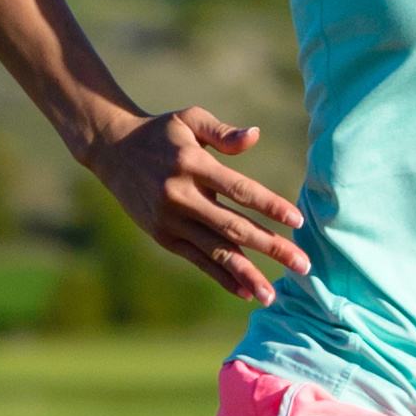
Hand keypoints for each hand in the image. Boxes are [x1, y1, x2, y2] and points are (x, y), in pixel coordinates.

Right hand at [83, 106, 306, 303]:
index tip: (298, 220)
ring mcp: (170, 220)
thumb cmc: (161, 132)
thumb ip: (223, 132)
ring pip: (215, 251)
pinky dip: (221, 276)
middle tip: (303, 265)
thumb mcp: (190, 119)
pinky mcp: (163, 236)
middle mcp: (180, 196)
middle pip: (233, 227)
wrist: (111, 150)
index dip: (269, 205)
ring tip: (272, 295)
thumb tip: (255, 136)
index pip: (239, 189)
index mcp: (193, 165)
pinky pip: (197, 259)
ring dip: (246, 274)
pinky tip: (244, 291)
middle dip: (270, 247)